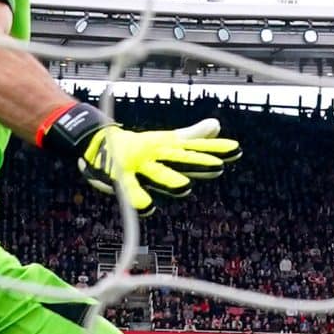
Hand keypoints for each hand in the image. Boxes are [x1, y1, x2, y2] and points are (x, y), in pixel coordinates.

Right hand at [44, 104, 240, 214]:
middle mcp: (155, 153)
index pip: (195, 147)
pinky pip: (129, 188)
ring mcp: (137, 164)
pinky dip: (137, 197)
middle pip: (180, 159)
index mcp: (167, 146)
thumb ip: (192, 135)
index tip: (237, 150)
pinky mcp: (120, 174)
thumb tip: (216, 125)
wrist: (97, 141)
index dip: (215, 149)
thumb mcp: (167, 140)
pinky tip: (147, 207)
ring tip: (183, 187)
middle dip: (198, 163)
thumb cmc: (138, 146)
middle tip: (218, 166)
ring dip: (168, 179)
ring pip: (156, 173)